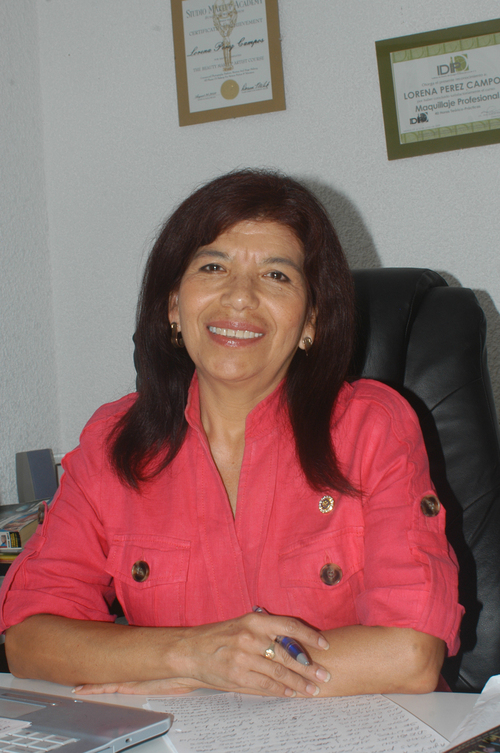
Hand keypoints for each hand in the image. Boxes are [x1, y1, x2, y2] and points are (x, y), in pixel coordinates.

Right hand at [75, 613, 330, 697]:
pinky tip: (292, 693)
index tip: (324, 644)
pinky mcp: (237, 676)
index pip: (289, 626)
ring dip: (298, 683)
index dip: (309, 635)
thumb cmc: (220, 637)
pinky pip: (265, 685)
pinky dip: (281, 690)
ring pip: (279, 673)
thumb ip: (267, 632)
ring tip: (312, 689)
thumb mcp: (244, 625)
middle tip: (324, 674)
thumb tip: (297, 643)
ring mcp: (243, 658)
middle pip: (287, 654)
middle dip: (308, 667)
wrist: (190, 651)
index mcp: (254, 620)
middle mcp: (250, 637)